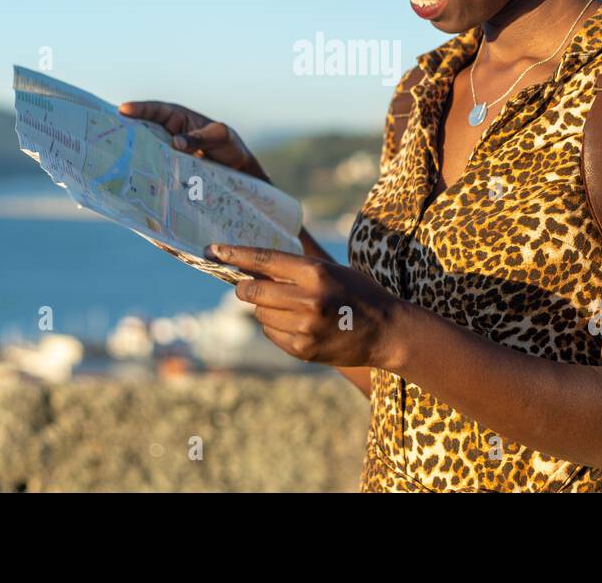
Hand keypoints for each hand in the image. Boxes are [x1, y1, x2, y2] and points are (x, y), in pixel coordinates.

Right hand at [118, 100, 265, 179]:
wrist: (238, 173)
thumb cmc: (230, 146)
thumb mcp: (220, 137)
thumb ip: (200, 137)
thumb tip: (175, 143)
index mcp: (178, 117)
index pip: (155, 110)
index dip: (139, 109)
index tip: (123, 110)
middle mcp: (167, 134)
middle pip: (142, 130)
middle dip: (125, 131)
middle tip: (106, 134)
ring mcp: (165, 153)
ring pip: (144, 150)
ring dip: (131, 154)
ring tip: (113, 158)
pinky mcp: (166, 170)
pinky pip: (152, 168)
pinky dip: (142, 172)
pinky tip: (132, 178)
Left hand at [208, 244, 405, 368]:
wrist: (387, 332)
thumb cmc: (358, 293)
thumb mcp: (331, 271)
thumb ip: (295, 269)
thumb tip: (252, 267)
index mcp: (316, 273)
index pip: (264, 260)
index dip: (235, 255)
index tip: (214, 251)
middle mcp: (308, 300)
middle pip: (253, 291)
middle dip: (244, 287)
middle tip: (245, 285)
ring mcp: (305, 328)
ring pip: (260, 314)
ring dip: (265, 308)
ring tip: (290, 307)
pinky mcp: (302, 349)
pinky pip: (271, 334)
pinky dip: (275, 327)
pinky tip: (297, 324)